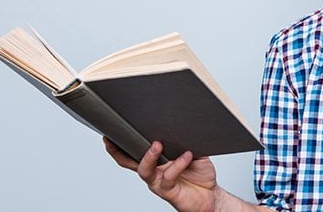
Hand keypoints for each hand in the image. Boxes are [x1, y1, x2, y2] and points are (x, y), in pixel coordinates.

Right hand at [104, 137, 218, 211]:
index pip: (133, 152)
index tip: (110, 133)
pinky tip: (187, 156)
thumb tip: (181, 125)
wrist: (211, 196)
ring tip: (157, 144)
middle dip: (120, 150)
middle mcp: (153, 172)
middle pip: (128, 162)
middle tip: (122, 135)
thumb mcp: (194, 152)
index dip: (119, 144)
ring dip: (149, 156)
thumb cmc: (200, 174)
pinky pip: (168, 177)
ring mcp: (159, 182)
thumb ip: (186, 141)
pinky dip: (177, 165)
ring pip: (144, 170)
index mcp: (155, 161)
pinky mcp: (168, 192)